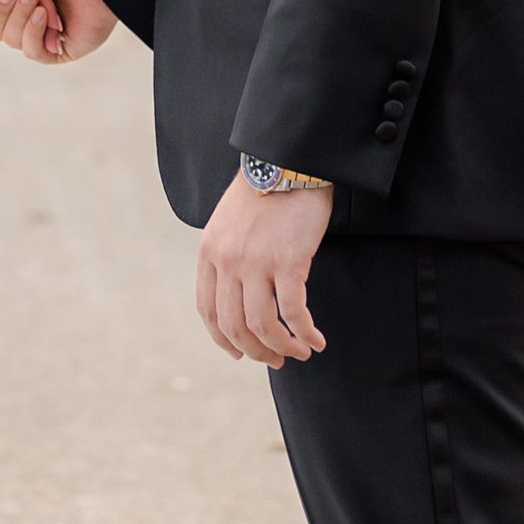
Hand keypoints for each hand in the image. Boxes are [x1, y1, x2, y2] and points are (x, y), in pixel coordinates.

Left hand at [195, 171, 330, 366]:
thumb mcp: (230, 222)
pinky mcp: (288, 262)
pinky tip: (316, 340)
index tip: (240, 353)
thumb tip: (240, 291)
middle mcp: (227, 261)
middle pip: (234, 325)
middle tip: (275, 361)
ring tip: (299, 353)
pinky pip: (294, 312)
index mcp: (210, 252)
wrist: (289, 161)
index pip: (208, 310)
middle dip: (255, 351)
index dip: (223, 339)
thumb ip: (228, 254)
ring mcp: (256, 263)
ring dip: (282, 347)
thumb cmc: (266, 190)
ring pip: (263, 325)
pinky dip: (305, 333)